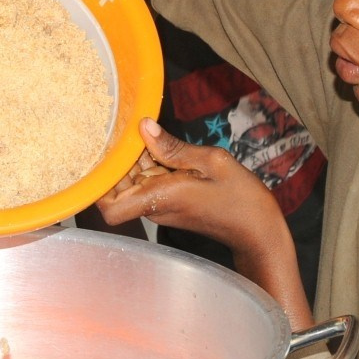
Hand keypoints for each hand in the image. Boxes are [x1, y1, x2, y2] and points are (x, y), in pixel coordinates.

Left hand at [99, 118, 313, 327]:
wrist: (258, 230)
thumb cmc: (241, 199)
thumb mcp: (212, 162)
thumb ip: (174, 147)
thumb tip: (143, 127)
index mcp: (160, 199)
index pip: (109, 208)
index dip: (100, 186)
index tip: (106, 155)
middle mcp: (154, 207)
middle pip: (117, 189)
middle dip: (117, 161)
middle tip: (126, 131)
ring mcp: (161, 207)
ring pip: (132, 183)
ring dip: (135, 160)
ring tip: (144, 133)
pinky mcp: (170, 203)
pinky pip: (148, 183)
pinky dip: (149, 165)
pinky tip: (159, 146)